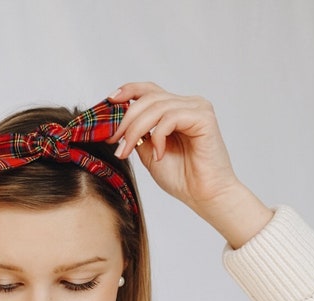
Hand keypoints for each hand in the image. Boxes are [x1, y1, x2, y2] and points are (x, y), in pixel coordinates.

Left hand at [109, 82, 271, 247]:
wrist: (204, 197)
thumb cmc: (182, 178)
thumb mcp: (149, 152)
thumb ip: (138, 134)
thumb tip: (116, 122)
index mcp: (176, 109)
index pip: (149, 90)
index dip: (128, 91)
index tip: (109, 101)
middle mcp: (188, 104)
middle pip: (149, 97)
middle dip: (126, 120)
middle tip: (114, 141)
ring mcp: (197, 109)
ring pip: (156, 107)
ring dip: (136, 130)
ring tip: (128, 151)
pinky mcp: (204, 118)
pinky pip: (170, 118)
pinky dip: (159, 137)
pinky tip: (159, 155)